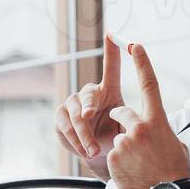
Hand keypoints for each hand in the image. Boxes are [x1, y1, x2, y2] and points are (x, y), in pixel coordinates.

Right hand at [55, 34, 125, 180]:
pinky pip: (64, 126)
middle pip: (88, 94)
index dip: (111, 51)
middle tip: (88, 115)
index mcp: (108, 91)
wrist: (98, 155)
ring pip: (74, 114)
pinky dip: (74, 139)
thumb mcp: (126, 129)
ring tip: (92, 149)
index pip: (111, 68)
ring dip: (83, 132)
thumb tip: (129, 116)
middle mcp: (89, 93)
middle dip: (88, 105)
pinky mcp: (60, 116)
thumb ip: (127, 120)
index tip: (112, 34)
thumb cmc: (114, 137)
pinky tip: (83, 149)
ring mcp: (72, 103)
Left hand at [107, 43, 189, 188]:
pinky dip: (119, 162)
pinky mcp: (114, 156)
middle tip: (134, 140)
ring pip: (117, 137)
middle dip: (120, 120)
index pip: (149, 84)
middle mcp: (140, 126)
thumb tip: (154, 126)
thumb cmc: (176, 172)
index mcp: (158, 120)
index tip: (133, 44)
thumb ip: (160, 129)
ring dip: (124, 148)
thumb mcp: (174, 143)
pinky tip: (131, 173)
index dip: (141, 62)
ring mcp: (126, 141)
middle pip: (121, 112)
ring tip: (138, 165)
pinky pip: (112, 154)